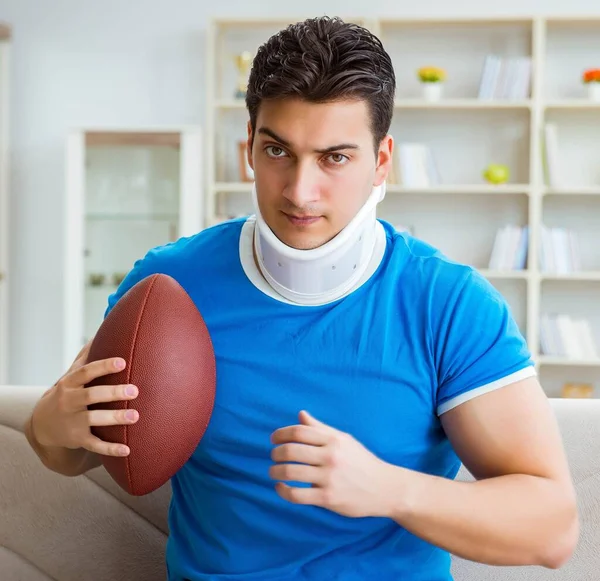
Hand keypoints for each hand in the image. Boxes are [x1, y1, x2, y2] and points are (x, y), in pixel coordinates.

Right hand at [30, 342, 139, 456]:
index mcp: (70, 384)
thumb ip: (85, 357)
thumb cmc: (65, 394)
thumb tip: (100, 332)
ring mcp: (73, 422)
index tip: (122, 361)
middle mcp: (70, 402)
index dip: (103, 366)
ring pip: (94, 420)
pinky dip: (110, 449)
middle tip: (135, 390)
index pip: (86, 372)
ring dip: (115, 419)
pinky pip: (95, 445)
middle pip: (92, 396)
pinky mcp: (78, 439)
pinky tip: (127, 449)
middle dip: (113, 393)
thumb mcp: (70, 376)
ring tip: (135, 416)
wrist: (42, 425)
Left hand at [269, 410, 392, 517]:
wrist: (384, 488)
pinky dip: (283, 491)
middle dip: (276, 453)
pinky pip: (297, 494)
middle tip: (273, 456)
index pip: (299, 432)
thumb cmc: (362, 461)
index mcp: (334, 440)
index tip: (273, 439)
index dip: (281, 434)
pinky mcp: (328, 498)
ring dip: (275, 471)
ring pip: (291, 472)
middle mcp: (331, 456)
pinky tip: (280, 487)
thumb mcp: (344, 440)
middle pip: (291, 450)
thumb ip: (320, 428)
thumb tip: (301, 414)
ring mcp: (329, 477)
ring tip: (273, 471)